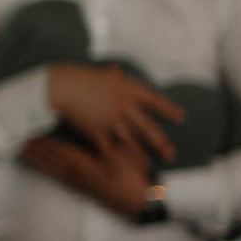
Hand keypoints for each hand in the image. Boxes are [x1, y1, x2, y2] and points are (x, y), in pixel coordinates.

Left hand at [21, 136, 152, 218]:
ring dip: (33, 156)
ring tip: (18, 145)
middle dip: (33, 147)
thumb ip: (115, 140)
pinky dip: (42, 166)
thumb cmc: (133, 178)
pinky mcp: (75, 185)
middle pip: (49, 158)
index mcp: (88, 164)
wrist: (137, 202)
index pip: (60, 150)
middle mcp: (77, 173)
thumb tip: (106, 123)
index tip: (31, 131)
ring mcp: (75, 180)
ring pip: (49, 166)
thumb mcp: (128, 156)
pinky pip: (54, 174)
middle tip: (16, 135)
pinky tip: (34, 160)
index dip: (44, 141)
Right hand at [46, 63, 182, 164]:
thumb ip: (111, 73)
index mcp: (128, 89)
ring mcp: (112, 121)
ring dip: (142, 155)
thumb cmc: (76, 76)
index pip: (155, 100)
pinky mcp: (97, 132)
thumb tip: (117, 70)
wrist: (60, 87)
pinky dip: (116, 162)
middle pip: (148, 128)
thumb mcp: (99, 71)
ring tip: (150, 166)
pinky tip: (122, 170)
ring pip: (133, 141)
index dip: (169, 109)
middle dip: (161, 143)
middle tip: (171, 154)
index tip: (180, 117)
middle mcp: (125, 106)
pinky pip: (110, 150)